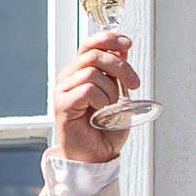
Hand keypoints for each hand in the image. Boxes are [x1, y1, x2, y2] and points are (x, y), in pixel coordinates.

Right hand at [50, 29, 140, 163]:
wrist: (96, 156)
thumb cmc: (105, 129)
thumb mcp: (119, 95)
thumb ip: (117, 72)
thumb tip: (122, 47)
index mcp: (81, 71)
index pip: (90, 43)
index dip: (109, 38)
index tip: (127, 43)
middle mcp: (70, 77)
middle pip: (94, 55)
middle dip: (120, 67)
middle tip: (134, 84)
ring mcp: (63, 90)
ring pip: (92, 72)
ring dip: (111, 90)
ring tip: (110, 107)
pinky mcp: (62, 104)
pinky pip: (87, 90)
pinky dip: (101, 100)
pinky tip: (100, 112)